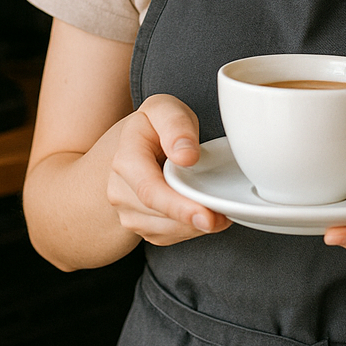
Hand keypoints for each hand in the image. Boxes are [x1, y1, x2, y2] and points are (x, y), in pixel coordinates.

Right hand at [107, 94, 230, 245]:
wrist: (136, 142)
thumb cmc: (155, 124)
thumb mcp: (165, 109)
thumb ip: (176, 126)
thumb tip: (186, 156)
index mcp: (126, 158)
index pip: (150, 190)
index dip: (179, 206)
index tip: (206, 215)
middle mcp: (120, 189)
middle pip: (159, 215)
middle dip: (194, 220)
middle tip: (225, 218)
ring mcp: (127, 210)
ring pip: (164, 230)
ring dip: (194, 227)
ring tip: (220, 212)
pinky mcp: (140, 224)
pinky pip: (167, 236)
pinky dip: (188, 229)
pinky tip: (203, 213)